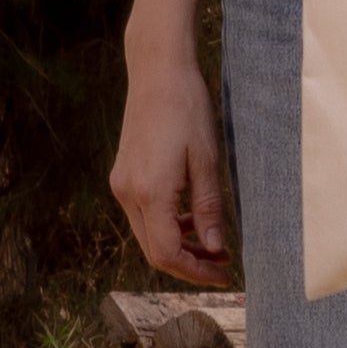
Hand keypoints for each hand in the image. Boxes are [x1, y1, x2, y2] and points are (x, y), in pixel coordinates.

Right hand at [111, 35, 234, 284]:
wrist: (157, 73)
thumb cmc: (187, 109)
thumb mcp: (207, 160)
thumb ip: (208, 208)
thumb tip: (214, 249)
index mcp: (150, 192)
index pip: (167, 253)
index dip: (196, 272)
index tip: (224, 275)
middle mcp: (128, 193)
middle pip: (154, 251)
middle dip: (189, 264)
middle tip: (224, 264)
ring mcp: (122, 185)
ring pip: (148, 235)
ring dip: (179, 246)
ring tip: (214, 244)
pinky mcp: (123, 176)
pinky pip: (144, 215)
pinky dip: (167, 225)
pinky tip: (192, 218)